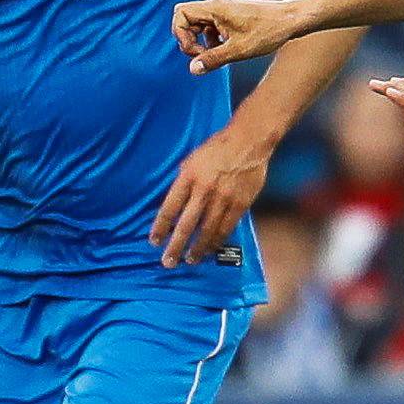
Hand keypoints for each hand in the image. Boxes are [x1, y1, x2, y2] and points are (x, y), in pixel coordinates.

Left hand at [150, 123, 271, 265]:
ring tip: (190, 260)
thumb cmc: (217, 148)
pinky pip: (227, 227)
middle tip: (168, 262)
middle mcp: (204, 190)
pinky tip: (211, 248)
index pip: (169, 208)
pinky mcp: (241, 203)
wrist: (249, 141)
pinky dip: (218, 240)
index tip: (154, 241)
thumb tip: (176, 205)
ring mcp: (224, 198)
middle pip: (187, 224)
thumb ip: (184, 182)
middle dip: (176, 246)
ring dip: (198, 248)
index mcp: (188, 177)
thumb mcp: (192, 160)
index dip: (160, 227)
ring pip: (208, 230)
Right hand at [174, 0, 314, 73]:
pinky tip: (227, 50)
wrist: (292, 20)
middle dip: (189, 39)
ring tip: (217, 55)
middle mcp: (217, 5)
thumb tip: (193, 69)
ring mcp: (225, 10)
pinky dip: (214, 39)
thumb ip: (213, 59)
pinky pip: (213, 26)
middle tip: (202, 56)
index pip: (181, 14)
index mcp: (215, 8)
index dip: (181, 34)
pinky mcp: (233, 15)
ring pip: (200, 24)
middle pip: (187, 18)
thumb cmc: (269, 32)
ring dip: (202, 41)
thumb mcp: (239, 50)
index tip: (196, 52)